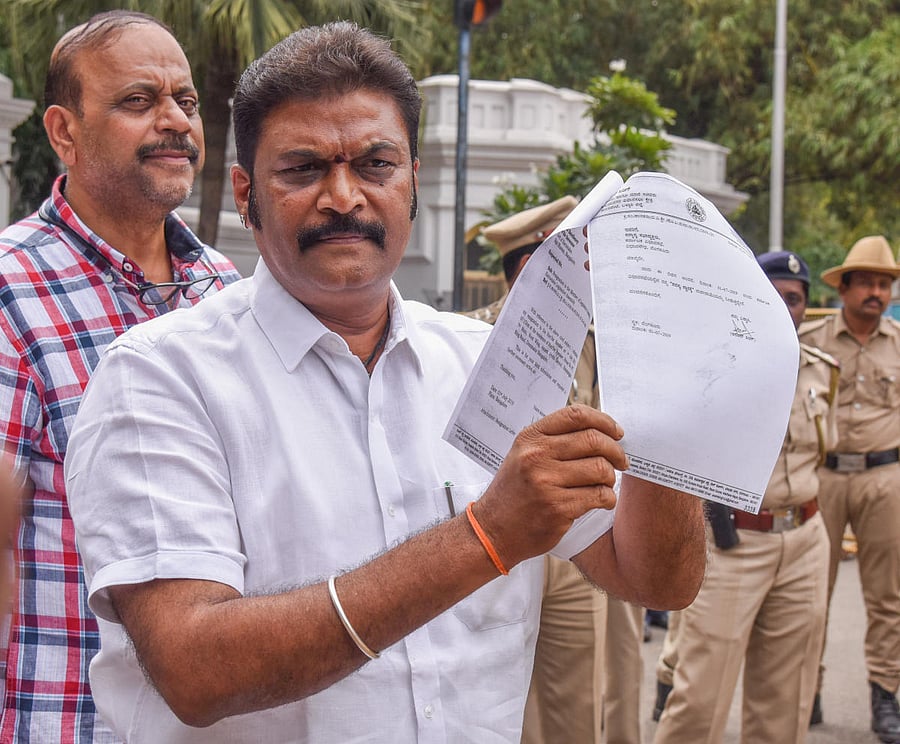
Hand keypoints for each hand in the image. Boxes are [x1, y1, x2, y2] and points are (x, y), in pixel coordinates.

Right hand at [474, 404, 625, 568]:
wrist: (493, 530)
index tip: (616, 432)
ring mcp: (546, 482)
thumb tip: (600, 431)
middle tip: (621, 461)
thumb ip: (555, 440)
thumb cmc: (515, 491)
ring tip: (605, 484)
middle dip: (616, 451)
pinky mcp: (557, 508)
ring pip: (600, 469)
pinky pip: (598, 496)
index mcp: (530, 438)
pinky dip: (608, 499)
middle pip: (594, 440)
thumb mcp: (524, 455)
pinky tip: (602, 501)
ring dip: (611, 477)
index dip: (604, 421)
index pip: (575, 415)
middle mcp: (536, 456)